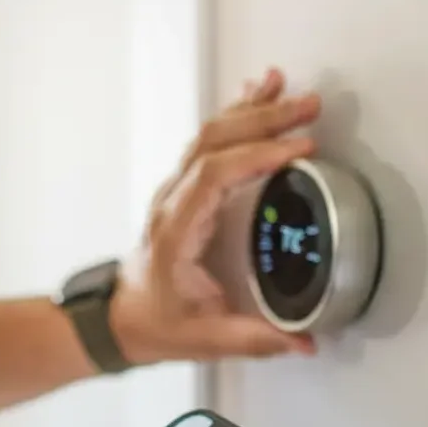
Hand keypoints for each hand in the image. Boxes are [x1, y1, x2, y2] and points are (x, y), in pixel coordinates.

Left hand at [110, 67, 320, 363]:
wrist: (120, 320)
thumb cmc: (155, 324)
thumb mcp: (206, 339)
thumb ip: (256, 340)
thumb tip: (303, 340)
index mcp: (175, 231)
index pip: (212, 176)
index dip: (255, 156)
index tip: (297, 150)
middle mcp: (172, 202)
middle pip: (212, 142)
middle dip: (263, 120)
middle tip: (307, 108)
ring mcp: (176, 191)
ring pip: (209, 134)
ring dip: (250, 109)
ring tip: (285, 86)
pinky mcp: (186, 190)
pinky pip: (210, 141)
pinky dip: (237, 115)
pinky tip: (257, 97)